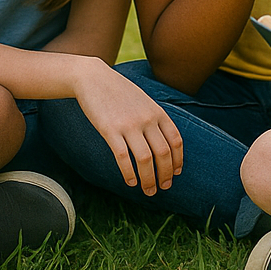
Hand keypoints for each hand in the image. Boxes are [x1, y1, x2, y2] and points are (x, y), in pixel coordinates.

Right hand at [74, 62, 183, 194]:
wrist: (93, 78)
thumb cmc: (118, 91)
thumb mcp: (143, 101)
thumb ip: (154, 118)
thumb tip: (164, 141)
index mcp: (157, 112)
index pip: (176, 140)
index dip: (178, 160)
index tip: (176, 173)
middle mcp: (147, 119)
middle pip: (163, 153)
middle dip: (165, 174)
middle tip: (163, 188)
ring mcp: (129, 125)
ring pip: (145, 159)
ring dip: (148, 179)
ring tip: (148, 191)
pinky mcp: (110, 130)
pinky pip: (123, 157)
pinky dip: (129, 173)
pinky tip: (130, 182)